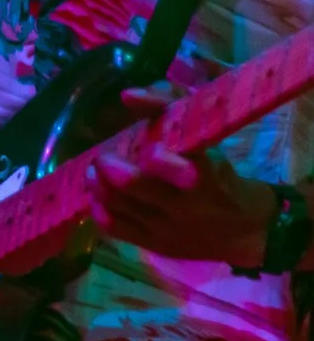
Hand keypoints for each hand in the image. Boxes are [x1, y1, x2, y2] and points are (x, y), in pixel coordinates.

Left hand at [85, 86, 275, 264]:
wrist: (244, 229)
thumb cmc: (222, 176)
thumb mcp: (207, 138)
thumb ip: (169, 106)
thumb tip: (128, 95)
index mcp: (205, 177)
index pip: (176, 166)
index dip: (156, 157)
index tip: (148, 147)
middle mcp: (184, 206)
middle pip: (134, 185)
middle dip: (110, 166)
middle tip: (105, 157)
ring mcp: (166, 229)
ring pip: (118, 205)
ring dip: (98, 184)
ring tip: (96, 172)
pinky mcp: (153, 245)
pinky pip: (114, 227)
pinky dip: (98, 208)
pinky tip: (99, 196)